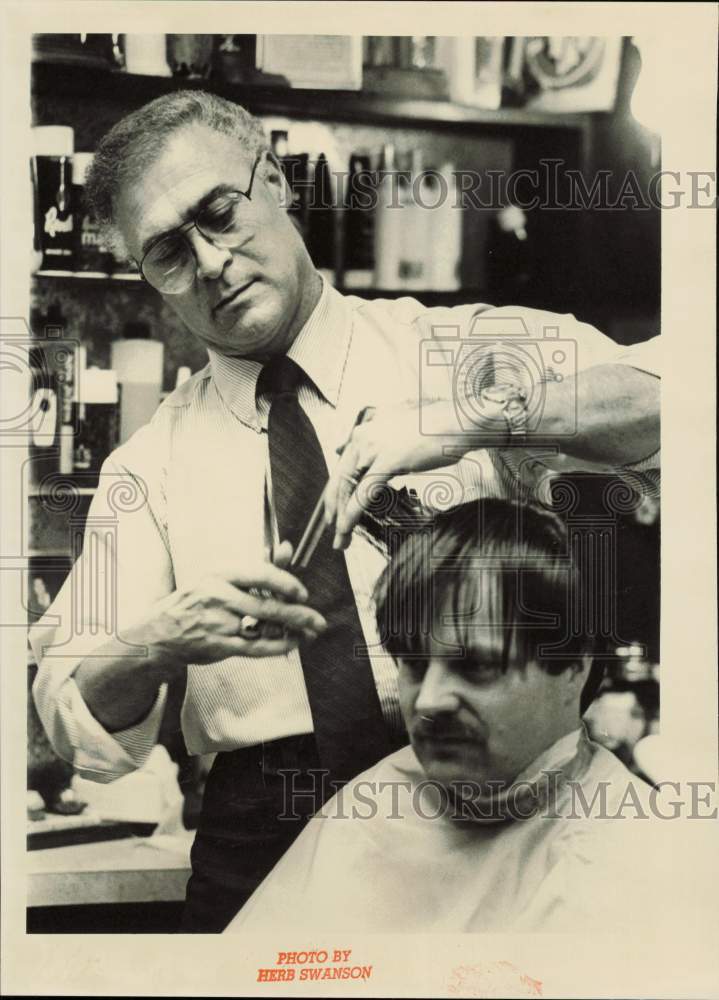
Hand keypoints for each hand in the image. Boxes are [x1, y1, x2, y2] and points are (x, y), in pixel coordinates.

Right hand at [142, 545, 327, 665]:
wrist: (160, 633)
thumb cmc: (198, 601)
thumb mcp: (222, 578)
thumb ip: (259, 566)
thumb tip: (288, 547)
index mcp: (220, 574)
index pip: (260, 574)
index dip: (286, 583)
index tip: (303, 593)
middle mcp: (218, 596)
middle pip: (267, 605)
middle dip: (298, 614)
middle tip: (319, 620)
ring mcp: (218, 623)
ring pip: (264, 627)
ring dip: (292, 631)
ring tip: (311, 631)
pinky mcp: (220, 645)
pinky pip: (256, 647)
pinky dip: (278, 646)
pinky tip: (294, 643)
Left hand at [324, 400, 481, 549]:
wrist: (458, 421)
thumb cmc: (434, 430)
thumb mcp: (397, 433)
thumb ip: (374, 442)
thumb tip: (343, 449)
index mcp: (363, 431)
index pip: (341, 467)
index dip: (334, 493)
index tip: (333, 512)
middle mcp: (363, 437)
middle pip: (339, 478)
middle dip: (333, 508)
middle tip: (333, 532)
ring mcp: (374, 448)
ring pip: (347, 487)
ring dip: (341, 517)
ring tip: (340, 539)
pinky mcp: (388, 460)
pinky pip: (364, 492)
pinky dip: (353, 512)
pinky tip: (347, 527)